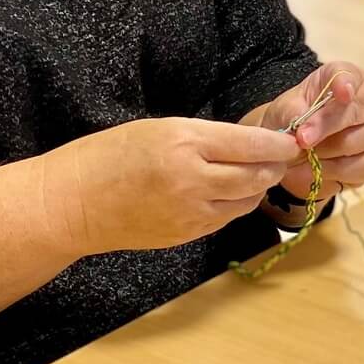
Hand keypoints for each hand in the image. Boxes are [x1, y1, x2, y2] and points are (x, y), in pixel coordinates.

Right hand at [37, 117, 302, 257]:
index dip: (279, 143)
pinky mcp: (186, 235)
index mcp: (185, 143)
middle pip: (258, 176)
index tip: (291, 139)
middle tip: (279, 156)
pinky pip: (225, 218)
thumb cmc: (110, 155)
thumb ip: (206, 137)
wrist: (72, 203)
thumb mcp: (160, 128)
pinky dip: (235, 204)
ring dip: (257, 187)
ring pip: (247, 201)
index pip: (252, 145)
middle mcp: (193, 179)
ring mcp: (191, 212)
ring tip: (255, 173)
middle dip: (274, 166)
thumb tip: (251, 143)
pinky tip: (227, 192)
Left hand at [248, 61, 363, 196]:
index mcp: (349, 77)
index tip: (343, 93)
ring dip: (324, 152)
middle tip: (302, 139)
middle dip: (325, 127)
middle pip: (352, 113)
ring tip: (302, 156)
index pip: (348, 76)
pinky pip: (356, 167)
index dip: (345, 84)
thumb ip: (292, 113)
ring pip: (353, 143)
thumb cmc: (297, 116)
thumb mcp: (287, 108)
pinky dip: (332, 171)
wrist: (302, 143)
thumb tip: (300, 129)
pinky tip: (316, 168)